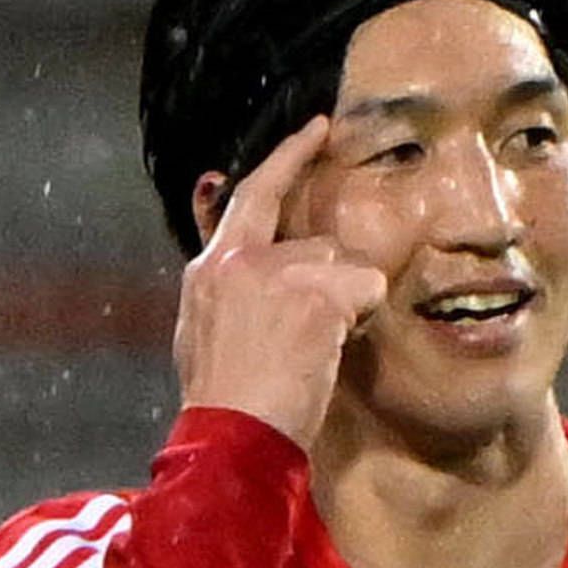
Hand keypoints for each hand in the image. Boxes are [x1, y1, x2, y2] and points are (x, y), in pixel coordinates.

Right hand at [176, 118, 387, 446]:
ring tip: (312, 353)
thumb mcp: (203, 333)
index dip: (287, 160)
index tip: (316, 130)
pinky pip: (363, 289)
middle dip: (329, 285)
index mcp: (210, 270)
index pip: (251, 196)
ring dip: (342, 308)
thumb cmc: (223, 402)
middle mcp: (241, 261)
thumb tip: (244, 271)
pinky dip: (358, 319)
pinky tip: (329, 352)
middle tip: (321, 326)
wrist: (232, 437)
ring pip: (342, 267)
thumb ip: (228, 289)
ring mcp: (278, 275)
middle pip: (316, 245)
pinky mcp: (315, 296)